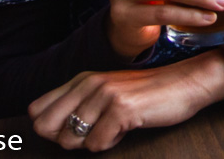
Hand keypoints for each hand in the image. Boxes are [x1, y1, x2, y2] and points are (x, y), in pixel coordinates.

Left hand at [28, 47, 223, 151]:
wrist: (185, 84)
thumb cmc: (147, 95)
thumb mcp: (108, 93)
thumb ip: (79, 105)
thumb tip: (48, 131)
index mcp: (82, 79)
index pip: (38, 110)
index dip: (52, 128)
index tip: (77, 129)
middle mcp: (89, 84)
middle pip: (45, 127)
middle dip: (66, 138)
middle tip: (94, 131)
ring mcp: (104, 95)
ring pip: (70, 139)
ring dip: (93, 141)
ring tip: (115, 127)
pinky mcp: (121, 109)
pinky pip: (96, 144)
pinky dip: (110, 143)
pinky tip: (127, 127)